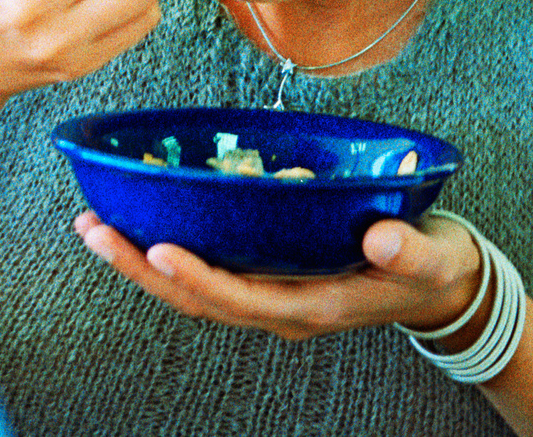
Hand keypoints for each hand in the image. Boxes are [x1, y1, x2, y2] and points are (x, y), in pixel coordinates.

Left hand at [72, 210, 482, 341]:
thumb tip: (381, 241)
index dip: (200, 279)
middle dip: (143, 268)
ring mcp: (269, 297)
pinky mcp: (264, 280)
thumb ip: (408, 252)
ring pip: (192, 291)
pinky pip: (205, 275)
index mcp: (315, 306)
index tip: (159, 250)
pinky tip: (135, 224)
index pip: (244, 300)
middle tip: (93, 231)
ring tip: (93, 228)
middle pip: (199, 300)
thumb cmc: (430, 266)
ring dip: (141, 262)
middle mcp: (281, 309)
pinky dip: (166, 253)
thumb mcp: (431, 258)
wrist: (438, 287)